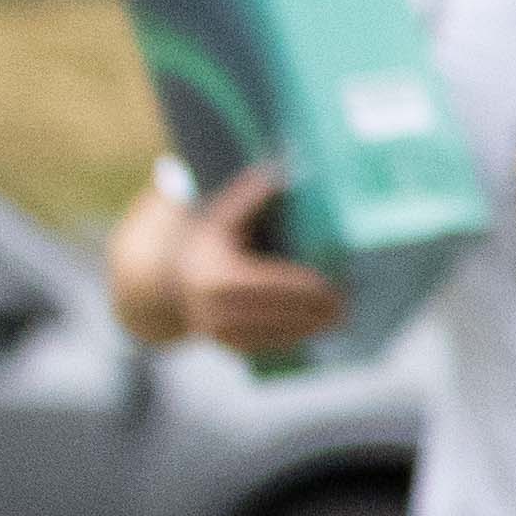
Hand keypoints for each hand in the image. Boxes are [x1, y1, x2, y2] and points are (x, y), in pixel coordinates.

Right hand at [127, 165, 342, 356]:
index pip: (273, 285)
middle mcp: (216, 309)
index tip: (335, 285)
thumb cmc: (209, 241)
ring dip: (313, 326)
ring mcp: (221, 333)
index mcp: (217, 275)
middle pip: (281, 313)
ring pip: (279, 333)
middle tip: (349, 301)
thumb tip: (283, 168)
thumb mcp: (222, 214)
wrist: (166, 281)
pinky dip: (297, 337)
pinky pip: (271, 345)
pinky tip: (320, 327)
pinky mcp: (230, 347)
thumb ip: (250, 195)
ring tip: (342, 315)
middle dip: (317, 310)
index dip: (306, 287)